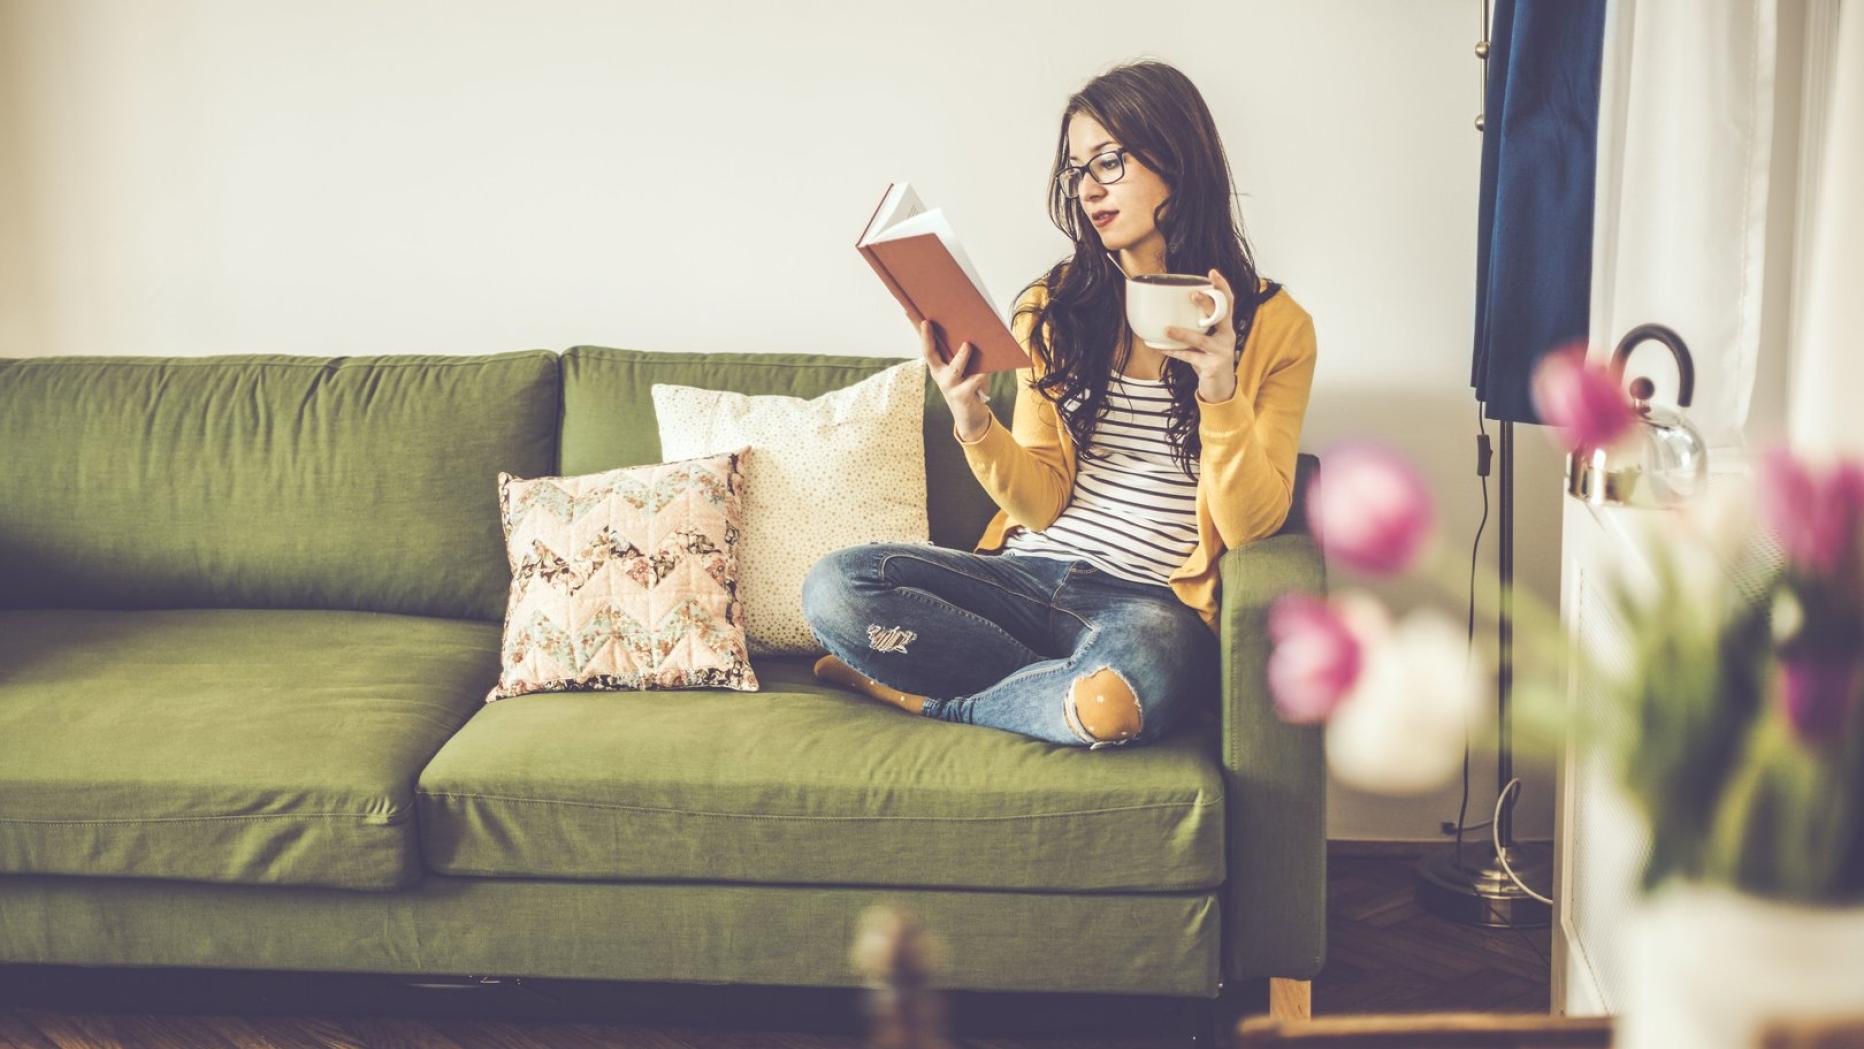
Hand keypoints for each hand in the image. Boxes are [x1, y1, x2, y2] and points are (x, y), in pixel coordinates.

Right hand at [919, 319, 991, 438]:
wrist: (971, 417)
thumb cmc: (969, 387)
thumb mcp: (964, 370)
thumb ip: (962, 354)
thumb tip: (970, 333)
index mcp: (938, 366)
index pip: (927, 345)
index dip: (919, 331)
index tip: (911, 314)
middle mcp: (940, 375)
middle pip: (930, 353)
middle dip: (927, 337)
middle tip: (926, 322)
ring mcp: (950, 386)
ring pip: (955, 368)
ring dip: (962, 356)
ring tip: (968, 345)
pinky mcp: (962, 395)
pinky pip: (974, 380)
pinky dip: (982, 375)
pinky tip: (987, 373)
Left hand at [1161, 268, 1239, 403]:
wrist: (1220, 388)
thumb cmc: (1209, 359)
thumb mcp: (1206, 341)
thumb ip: (1195, 328)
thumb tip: (1169, 313)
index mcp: (1226, 327)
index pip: (1228, 302)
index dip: (1222, 287)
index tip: (1212, 273)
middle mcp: (1227, 336)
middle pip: (1220, 315)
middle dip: (1207, 303)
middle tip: (1192, 294)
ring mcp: (1222, 351)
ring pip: (1201, 339)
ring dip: (1183, 334)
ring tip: (1166, 329)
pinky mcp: (1212, 366)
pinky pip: (1191, 357)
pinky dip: (1175, 352)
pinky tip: (1162, 348)